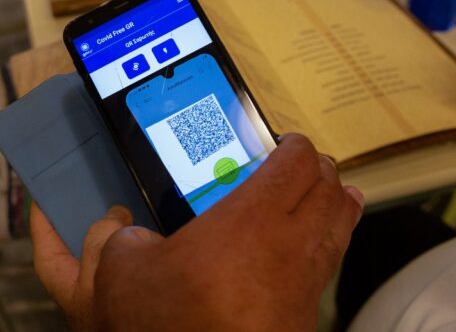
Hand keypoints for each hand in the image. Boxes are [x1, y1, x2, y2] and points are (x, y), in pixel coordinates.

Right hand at [32, 134, 363, 330]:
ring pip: (340, 228)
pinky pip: (330, 265)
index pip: (295, 164)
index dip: (295, 144)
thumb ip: (114, 234)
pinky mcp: (306, 316)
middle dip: (321, 169)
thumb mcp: (119, 267)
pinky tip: (322, 243)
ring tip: (338, 192)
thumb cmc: (159, 323)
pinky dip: (333, 242)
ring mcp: (304, 284)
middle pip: (328, 189)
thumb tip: (120, 225)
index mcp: (248, 221)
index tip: (284, 140)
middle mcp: (289, 247)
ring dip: (339, 203)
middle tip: (303, 164)